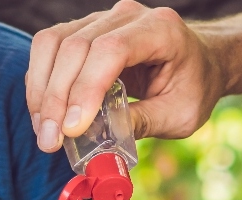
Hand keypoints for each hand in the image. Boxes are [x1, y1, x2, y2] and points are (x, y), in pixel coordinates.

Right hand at [27, 0, 226, 151]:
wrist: (200, 62)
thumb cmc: (194, 87)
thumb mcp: (180, 115)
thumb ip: (143, 122)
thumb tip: (99, 139)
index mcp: (160, 30)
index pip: (112, 50)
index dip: (86, 88)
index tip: (73, 128)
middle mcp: (127, 15)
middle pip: (75, 46)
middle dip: (56, 98)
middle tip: (50, 141)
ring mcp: (102, 19)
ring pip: (52, 43)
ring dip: (41, 90)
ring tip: (44, 132)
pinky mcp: (84, 30)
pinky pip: (50, 49)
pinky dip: (41, 83)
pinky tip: (45, 115)